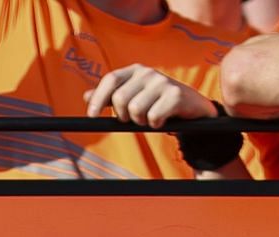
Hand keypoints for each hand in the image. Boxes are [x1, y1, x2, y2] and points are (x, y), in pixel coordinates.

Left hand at [86, 65, 214, 128]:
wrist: (192, 107)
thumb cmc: (158, 103)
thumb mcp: (134, 96)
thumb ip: (111, 96)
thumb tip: (86, 96)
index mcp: (135, 70)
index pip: (110, 80)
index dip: (98, 98)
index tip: (91, 116)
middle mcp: (148, 72)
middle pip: (120, 99)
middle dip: (124, 115)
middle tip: (135, 119)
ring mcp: (162, 82)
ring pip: (135, 110)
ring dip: (141, 122)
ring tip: (151, 118)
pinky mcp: (175, 96)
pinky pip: (153, 118)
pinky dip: (156, 124)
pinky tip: (163, 120)